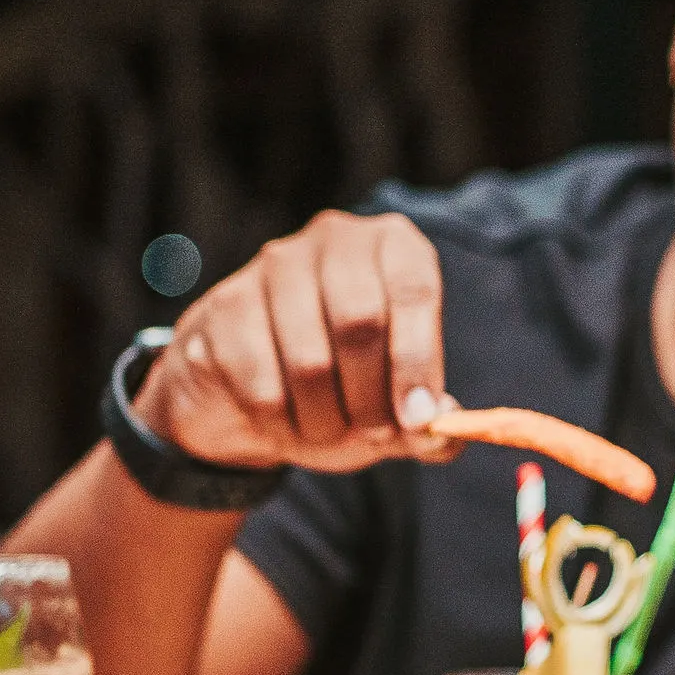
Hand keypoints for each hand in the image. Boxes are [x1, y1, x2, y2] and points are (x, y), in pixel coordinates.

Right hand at [137, 208, 452, 473]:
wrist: (251, 379)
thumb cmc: (344, 379)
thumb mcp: (394, 399)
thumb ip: (427, 422)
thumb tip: (446, 435)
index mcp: (393, 245)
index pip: (413, 292)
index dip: (418, 362)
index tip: (417, 420)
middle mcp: (335, 238)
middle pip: (360, 322)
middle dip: (371, 397)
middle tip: (375, 433)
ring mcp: (275, 265)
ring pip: (309, 361)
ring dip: (325, 420)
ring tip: (329, 432)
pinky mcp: (227, 305)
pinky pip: (261, 384)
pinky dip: (281, 425)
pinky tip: (287, 425)